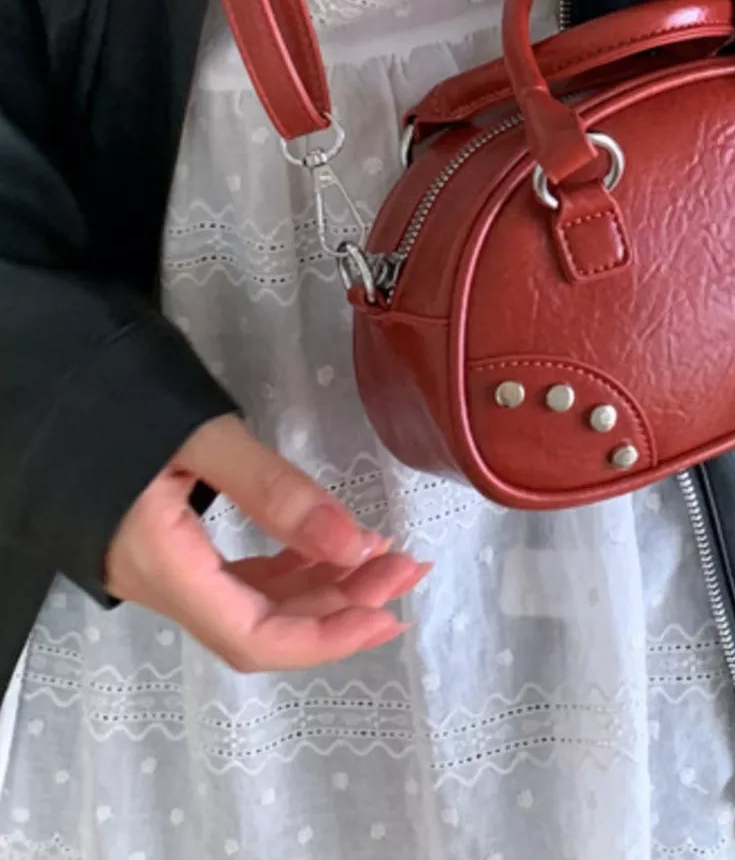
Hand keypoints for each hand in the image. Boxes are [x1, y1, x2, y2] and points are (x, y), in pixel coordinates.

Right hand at [105, 414, 429, 672]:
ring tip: (382, 557)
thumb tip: (354, 543)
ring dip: (321, 587)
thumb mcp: (203, 435)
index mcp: (162, 567)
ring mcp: (161, 568)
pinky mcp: (167, 546)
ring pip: (252, 603)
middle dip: (339, 606)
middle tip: (405, 570)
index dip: (326, 638)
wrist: (50, 376)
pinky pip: (237, 578)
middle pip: (260, 626)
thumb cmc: (116, 400)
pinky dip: (289, 567)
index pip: (252, 637)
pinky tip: (327, 547)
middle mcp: (160, 584)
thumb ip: (276, 491)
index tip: (388, 610)